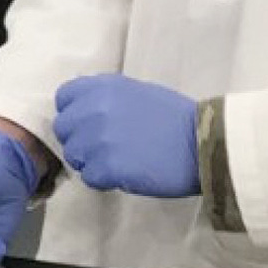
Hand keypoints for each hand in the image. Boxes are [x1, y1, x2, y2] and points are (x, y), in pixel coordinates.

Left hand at [51, 73, 199, 197]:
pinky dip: (104, 180)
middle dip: (80, 141)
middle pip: (64, 130)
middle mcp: (94, 108)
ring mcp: (98, 138)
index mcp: (102, 86)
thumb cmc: (177, 118)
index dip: (73, 114)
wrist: (203, 141)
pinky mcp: (107, 166)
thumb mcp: (137, 92)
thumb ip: (107, 99)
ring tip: (116, 164)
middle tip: (103, 150)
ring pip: (74, 156)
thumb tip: (86, 111)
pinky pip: (90, 178)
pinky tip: (123, 175)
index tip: (87, 125)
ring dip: (91, 163)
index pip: (64, 98)